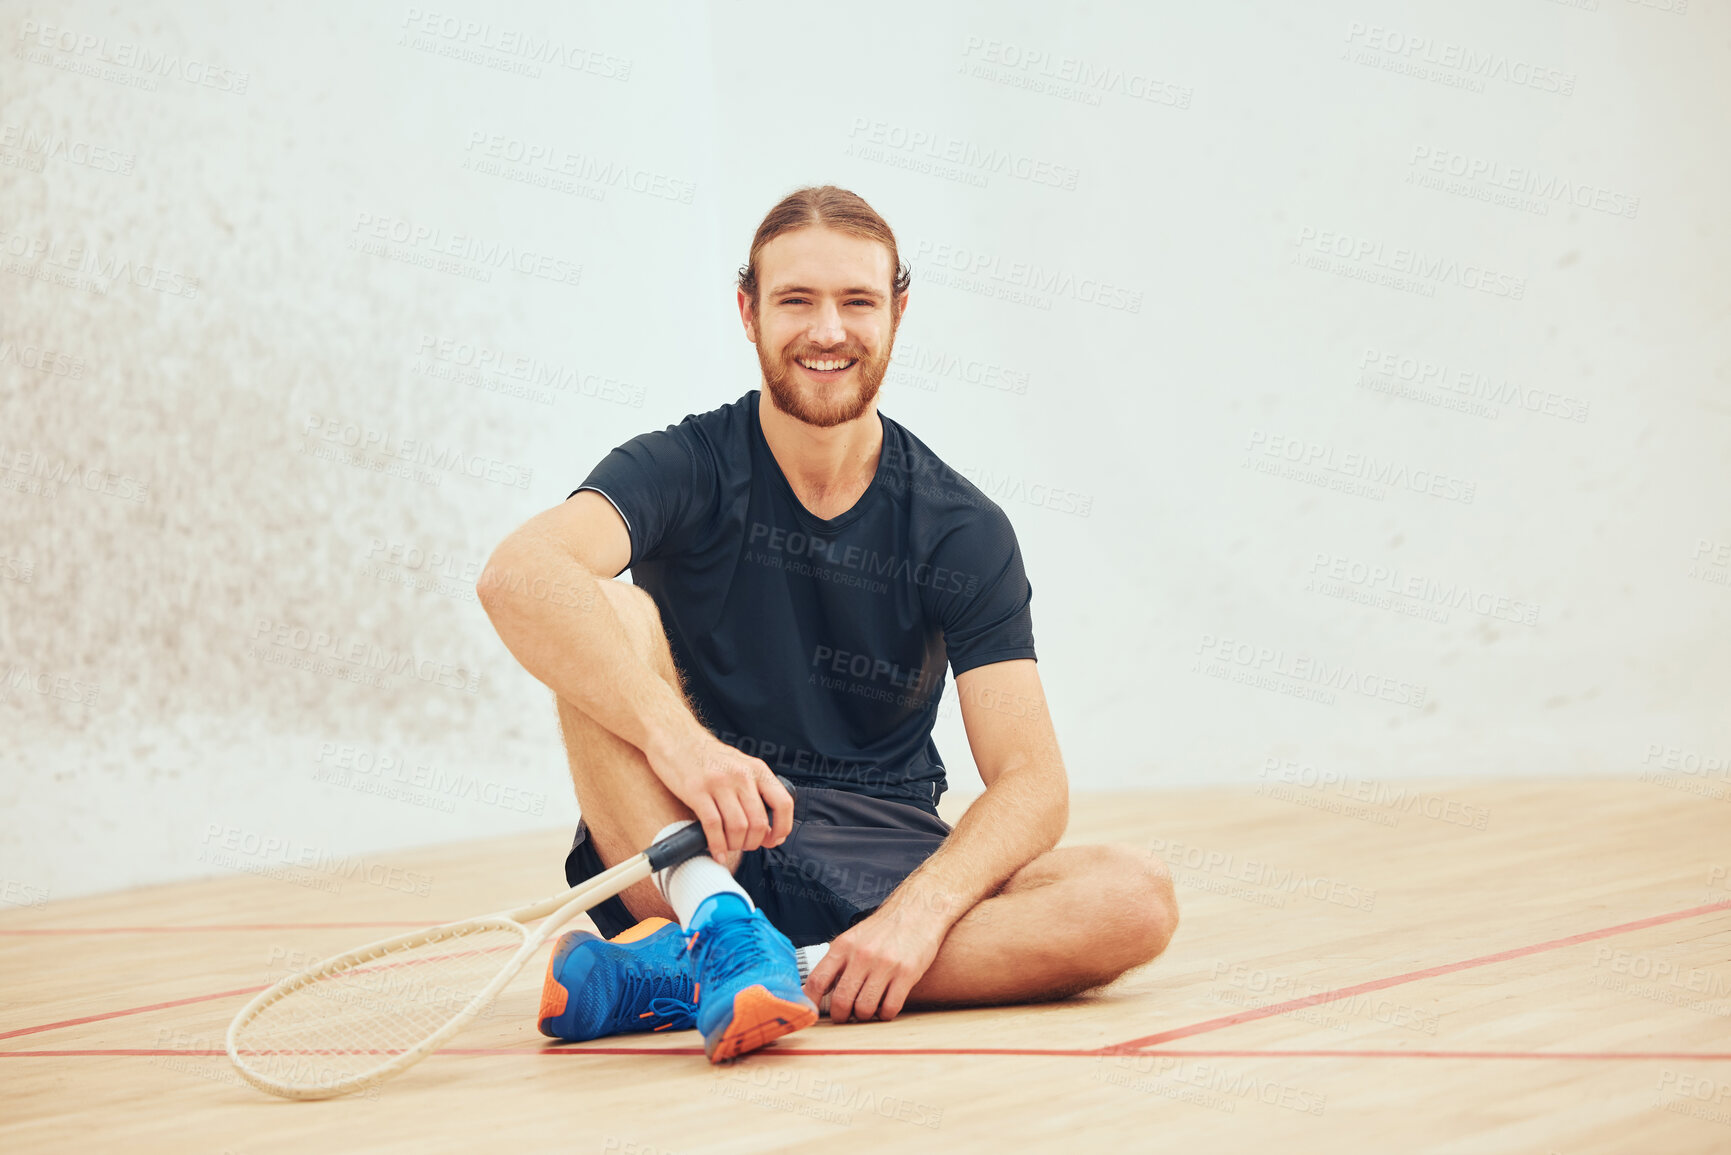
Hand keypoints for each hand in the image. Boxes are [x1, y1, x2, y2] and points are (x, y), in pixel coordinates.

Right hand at [646, 727, 792, 859]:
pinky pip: (713, 826)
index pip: (783, 803)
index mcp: (757, 769)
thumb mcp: (739, 765)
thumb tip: (766, 826)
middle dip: (754, 843)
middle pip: (759, 822)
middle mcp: (742, 775)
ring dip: (735, 845)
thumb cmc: (706, 756)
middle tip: (744, 845)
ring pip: (738, 828)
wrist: (675, 736)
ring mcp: (719, 782)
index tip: (773, 840)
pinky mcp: (696, 791)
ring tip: (729, 846)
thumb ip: (754, 790)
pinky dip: (717, 845)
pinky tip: (716, 852)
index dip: (782, 828)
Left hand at [803, 902, 948, 1022]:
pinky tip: (886, 1005)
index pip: (818, 980)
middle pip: (841, 1001)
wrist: (917, 911)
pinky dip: (885, 1014)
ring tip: (868, 1008)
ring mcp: (885, 964)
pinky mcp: (907, 973)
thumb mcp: (852, 939)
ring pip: (865, 1009)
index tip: (811, 1013)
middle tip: (845, 1016)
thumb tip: (810, 990)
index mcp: (843, 946)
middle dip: (841, 1016)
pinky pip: (890, 1008)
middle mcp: (862, 955)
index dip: (810, 1003)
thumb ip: (834, 963)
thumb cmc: (883, 929)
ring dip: (864, 1016)